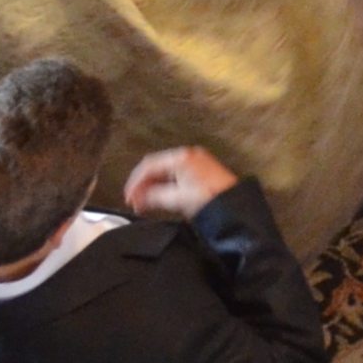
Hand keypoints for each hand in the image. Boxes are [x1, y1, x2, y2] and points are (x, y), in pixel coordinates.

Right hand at [122, 146, 240, 216]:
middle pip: (156, 168)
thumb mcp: (176, 199)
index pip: (149, 166)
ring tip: (144, 204)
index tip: (128, 197)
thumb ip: (153, 197)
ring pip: (166, 172)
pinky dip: (165, 187)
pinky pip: (176, 176)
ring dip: (153, 187)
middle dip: (143, 185)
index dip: (135, 182)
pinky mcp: (201, 172)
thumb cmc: (209, 199)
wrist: (234, 206)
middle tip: (134, 201)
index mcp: (181, 157)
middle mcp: (188, 156)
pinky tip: (160, 199)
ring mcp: (196, 162)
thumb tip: (138, 199)